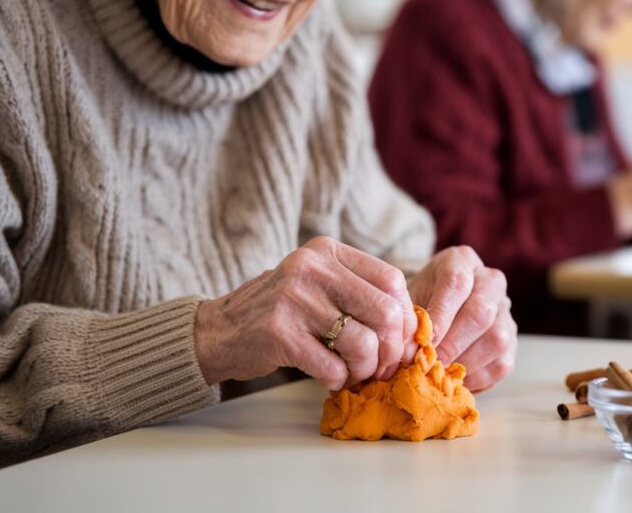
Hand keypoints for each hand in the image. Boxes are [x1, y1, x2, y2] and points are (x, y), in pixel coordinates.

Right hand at [193, 237, 416, 389]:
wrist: (220, 330)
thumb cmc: (282, 311)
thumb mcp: (319, 284)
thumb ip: (360, 293)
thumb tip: (412, 328)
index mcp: (327, 251)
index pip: (392, 280)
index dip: (404, 316)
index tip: (399, 340)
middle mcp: (311, 267)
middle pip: (385, 313)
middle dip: (391, 350)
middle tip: (382, 367)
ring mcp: (294, 299)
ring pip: (363, 344)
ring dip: (364, 369)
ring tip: (352, 373)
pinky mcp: (279, 333)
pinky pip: (332, 366)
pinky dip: (338, 379)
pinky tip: (329, 377)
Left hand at [407, 246, 516, 392]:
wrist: (436, 310)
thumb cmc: (417, 303)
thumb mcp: (407, 300)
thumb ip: (409, 319)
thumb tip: (411, 352)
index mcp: (462, 261)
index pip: (457, 282)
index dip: (439, 315)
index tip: (422, 341)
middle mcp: (490, 280)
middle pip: (481, 311)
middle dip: (452, 343)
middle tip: (431, 362)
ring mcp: (506, 310)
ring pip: (497, 338)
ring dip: (465, 362)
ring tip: (442, 372)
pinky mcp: (513, 340)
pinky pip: (502, 363)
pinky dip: (477, 377)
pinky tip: (456, 378)